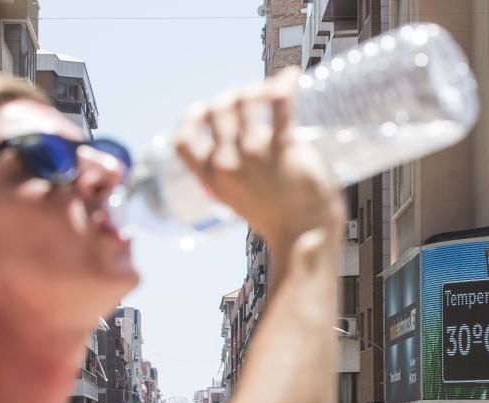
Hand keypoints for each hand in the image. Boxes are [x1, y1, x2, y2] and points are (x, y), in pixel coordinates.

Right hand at [174, 68, 344, 249]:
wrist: (305, 238)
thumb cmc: (280, 223)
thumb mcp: (239, 203)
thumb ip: (234, 180)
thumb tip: (241, 153)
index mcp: (212, 179)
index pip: (183, 140)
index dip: (191, 119)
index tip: (204, 111)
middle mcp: (227, 163)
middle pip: (218, 110)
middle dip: (232, 98)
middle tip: (251, 99)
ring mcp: (254, 154)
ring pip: (245, 100)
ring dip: (256, 89)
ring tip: (271, 91)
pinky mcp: (284, 148)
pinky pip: (280, 103)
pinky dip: (285, 84)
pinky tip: (291, 77)